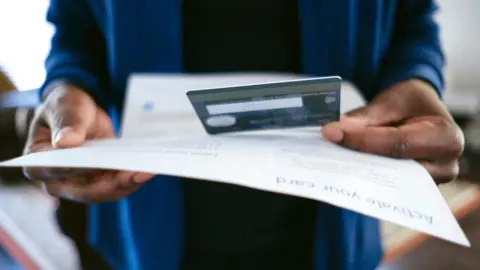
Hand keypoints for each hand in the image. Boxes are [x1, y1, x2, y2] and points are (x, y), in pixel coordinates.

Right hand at [23, 83, 154, 202]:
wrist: (80, 112)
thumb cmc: (66, 107)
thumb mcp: (65, 105)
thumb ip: (66, 122)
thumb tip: (65, 142)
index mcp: (37, 162)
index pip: (56, 170)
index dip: (76, 169)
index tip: (97, 163)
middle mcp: (56, 180)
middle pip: (85, 190)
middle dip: (113, 184)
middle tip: (137, 172)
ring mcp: (78, 184)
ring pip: (104, 192)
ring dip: (127, 184)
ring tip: (146, 171)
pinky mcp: (98, 182)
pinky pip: (115, 186)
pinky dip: (131, 180)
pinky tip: (146, 170)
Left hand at [322, 79, 463, 183]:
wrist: (419, 109)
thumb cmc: (410, 102)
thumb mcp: (391, 100)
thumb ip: (366, 118)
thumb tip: (337, 130)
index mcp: (446, 137)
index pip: (399, 144)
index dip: (363, 140)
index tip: (333, 133)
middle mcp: (445, 166)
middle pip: (394, 167)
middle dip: (358, 158)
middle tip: (328, 149)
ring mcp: (429, 182)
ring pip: (387, 180)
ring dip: (358, 169)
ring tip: (331, 158)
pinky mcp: (412, 188)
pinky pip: (385, 184)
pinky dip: (364, 173)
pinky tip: (342, 164)